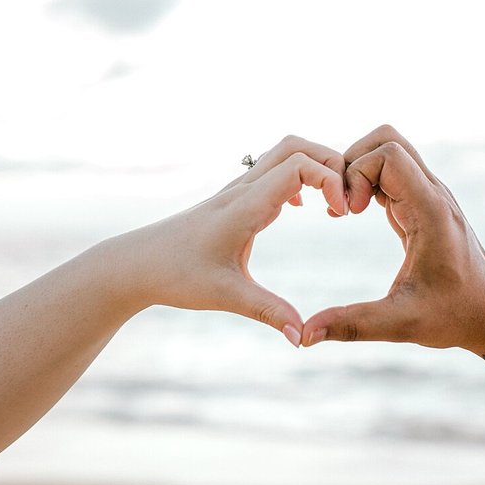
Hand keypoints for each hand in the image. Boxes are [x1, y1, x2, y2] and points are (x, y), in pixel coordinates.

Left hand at [94, 136, 347, 346]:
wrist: (137, 263)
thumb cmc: (176, 275)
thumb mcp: (226, 296)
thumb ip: (268, 312)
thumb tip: (303, 337)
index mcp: (245, 205)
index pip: (298, 165)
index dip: (329, 180)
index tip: (342, 213)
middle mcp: (243, 189)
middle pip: (297, 146)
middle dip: (331, 163)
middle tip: (348, 202)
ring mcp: (239, 190)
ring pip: (285, 153)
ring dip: (316, 167)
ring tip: (333, 204)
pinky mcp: (236, 199)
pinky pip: (274, 170)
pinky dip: (299, 178)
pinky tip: (302, 208)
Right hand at [301, 125, 484, 354]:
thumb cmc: (455, 315)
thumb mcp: (402, 324)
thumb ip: (353, 325)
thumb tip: (305, 337)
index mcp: (429, 210)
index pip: (388, 154)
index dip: (357, 175)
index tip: (348, 215)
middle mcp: (432, 193)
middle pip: (387, 140)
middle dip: (353, 163)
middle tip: (343, 205)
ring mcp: (429, 194)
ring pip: (388, 151)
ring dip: (359, 171)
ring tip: (347, 210)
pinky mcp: (423, 203)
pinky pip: (390, 172)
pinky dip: (367, 183)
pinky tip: (356, 214)